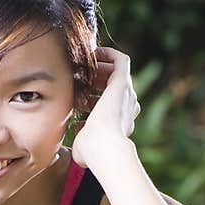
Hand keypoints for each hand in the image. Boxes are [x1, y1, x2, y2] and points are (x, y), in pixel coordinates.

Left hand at [70, 46, 140, 169]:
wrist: (104, 147)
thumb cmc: (93, 152)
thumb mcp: (84, 145)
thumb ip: (81, 140)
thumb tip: (76, 136)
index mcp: (120, 122)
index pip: (109, 105)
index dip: (93, 99)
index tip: (78, 100)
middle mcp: (127, 106)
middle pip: (114, 87)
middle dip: (95, 82)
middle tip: (78, 82)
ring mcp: (127, 94)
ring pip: (117, 72)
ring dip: (100, 68)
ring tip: (82, 68)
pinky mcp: (123, 82)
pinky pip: (121, 60)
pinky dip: (108, 54)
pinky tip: (93, 53)